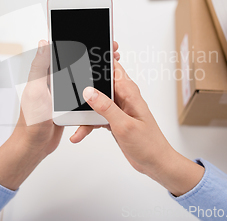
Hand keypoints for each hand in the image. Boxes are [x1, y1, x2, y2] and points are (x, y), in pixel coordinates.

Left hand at [0, 40, 120, 189]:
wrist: (33, 146)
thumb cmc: (31, 120)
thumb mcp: (35, 90)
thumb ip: (40, 67)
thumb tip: (43, 43)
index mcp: (46, 74)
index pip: (64, 52)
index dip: (79, 42)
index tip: (97, 38)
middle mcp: (55, 81)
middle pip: (78, 63)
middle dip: (95, 57)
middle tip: (112, 53)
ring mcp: (63, 93)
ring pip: (84, 79)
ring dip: (98, 74)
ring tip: (113, 69)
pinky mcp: (69, 106)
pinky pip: (85, 96)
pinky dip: (95, 93)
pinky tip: (105, 92)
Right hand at [72, 60, 204, 195]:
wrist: (155, 163)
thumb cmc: (148, 144)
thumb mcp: (124, 126)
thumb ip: (106, 107)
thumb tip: (89, 92)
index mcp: (129, 92)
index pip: (112, 67)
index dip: (98, 62)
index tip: (82, 63)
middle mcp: (123, 97)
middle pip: (99, 84)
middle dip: (84, 90)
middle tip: (71, 99)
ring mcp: (118, 108)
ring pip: (94, 102)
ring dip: (84, 113)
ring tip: (76, 124)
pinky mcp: (114, 119)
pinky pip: (96, 116)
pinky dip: (88, 124)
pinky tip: (80, 133)